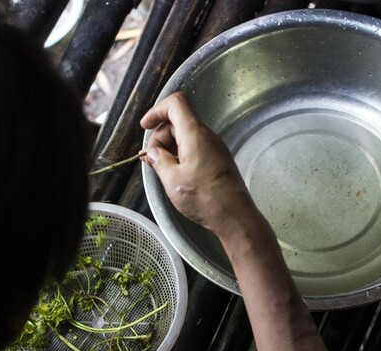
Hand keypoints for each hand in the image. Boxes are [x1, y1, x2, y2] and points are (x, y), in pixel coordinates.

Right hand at [140, 92, 260, 239]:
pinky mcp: (217, 160)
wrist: (234, 216)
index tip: (145, 127)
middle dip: (160, 136)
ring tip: (161, 169)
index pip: (175, 103)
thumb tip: (153, 153)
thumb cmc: (205, 198)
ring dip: (169, 148)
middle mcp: (206, 136)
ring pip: (185, 136)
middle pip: (178, 121)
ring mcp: (214, 147)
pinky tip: (175, 173)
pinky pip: (195, 148)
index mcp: (194, 134)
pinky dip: (181, 155)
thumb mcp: (172, 180)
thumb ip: (160, 161)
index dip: (156, 111)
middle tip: (152, 159)